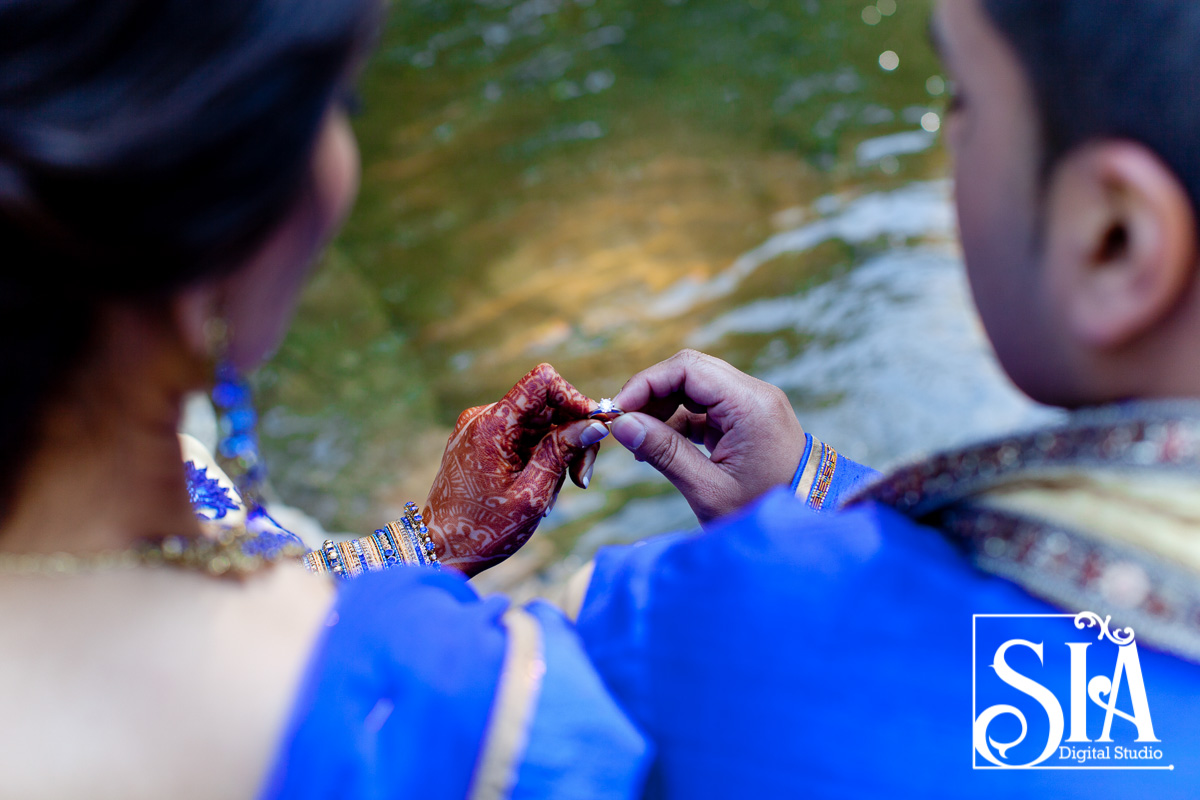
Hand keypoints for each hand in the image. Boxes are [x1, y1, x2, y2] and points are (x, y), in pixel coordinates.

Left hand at [424, 363, 608, 576]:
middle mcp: (484, 418)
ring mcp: (481, 428)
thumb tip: (596, 424)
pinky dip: (540, 457)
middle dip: (572, 435)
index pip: (542, 382)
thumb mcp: (532, 494)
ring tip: (551, 494)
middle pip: (546, 405)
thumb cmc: (484, 530)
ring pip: (539, 423)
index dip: (573, 399)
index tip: (593, 428)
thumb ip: (563, 453)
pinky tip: (539, 488)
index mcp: (493, 425)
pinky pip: (523, 436)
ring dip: (557, 452)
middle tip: (581, 478)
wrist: (442, 550)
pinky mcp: (483, 441)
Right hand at [610, 349, 804, 523]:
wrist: (807, 532)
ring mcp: (753, 406)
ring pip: (695, 387)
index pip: (688, 368)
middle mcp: (755, 395)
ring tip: (638, 440)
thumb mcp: (708, 489)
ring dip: (662, 407)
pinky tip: (658, 445)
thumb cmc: (761, 514)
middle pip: (690, 371)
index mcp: (751, 405)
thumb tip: (622, 425)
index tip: (618, 411)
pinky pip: (705, 407)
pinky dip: (678, 421)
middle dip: (651, 393)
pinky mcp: (747, 420)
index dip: (646, 383)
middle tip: (623, 424)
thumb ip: (664, 452)